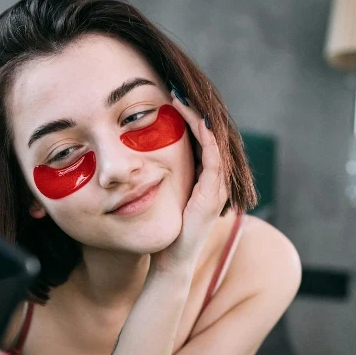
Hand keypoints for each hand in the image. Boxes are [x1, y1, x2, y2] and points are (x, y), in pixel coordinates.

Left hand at [150, 94, 228, 274]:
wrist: (169, 262)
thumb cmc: (163, 232)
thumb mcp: (161, 195)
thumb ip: (158, 176)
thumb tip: (139, 156)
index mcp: (202, 179)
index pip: (200, 140)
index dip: (189, 118)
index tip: (171, 98)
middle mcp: (213, 182)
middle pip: (210, 138)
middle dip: (195, 113)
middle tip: (178, 91)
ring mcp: (216, 190)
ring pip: (215, 145)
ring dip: (201, 121)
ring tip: (185, 100)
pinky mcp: (212, 198)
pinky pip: (215, 162)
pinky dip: (209, 141)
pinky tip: (199, 123)